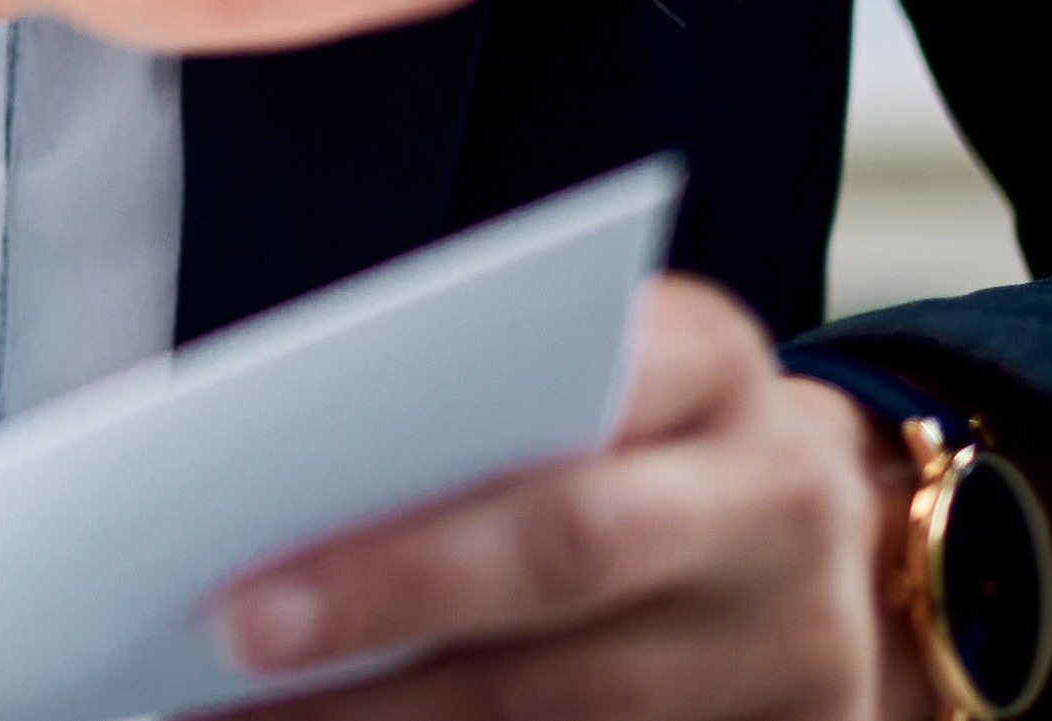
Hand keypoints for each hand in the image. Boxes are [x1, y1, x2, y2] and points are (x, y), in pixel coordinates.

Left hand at [219, 277, 919, 720]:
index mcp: (713, 365)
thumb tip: (265, 483)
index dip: (449, 421)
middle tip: (241, 629)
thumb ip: (473, 407)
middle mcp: (773, 500)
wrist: (810, 541)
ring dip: (401, 715)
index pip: (581, 385)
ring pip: (586, 698)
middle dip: (396, 590)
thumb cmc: (635, 443)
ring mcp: (799, 638)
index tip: (267, 487)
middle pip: (575, 548)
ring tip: (247, 716)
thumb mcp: (596, 382)